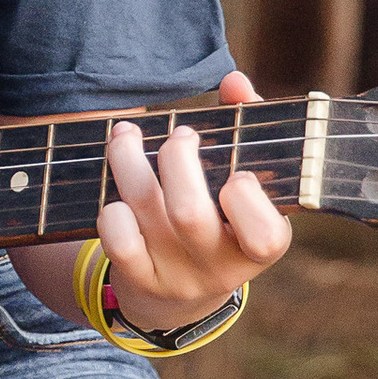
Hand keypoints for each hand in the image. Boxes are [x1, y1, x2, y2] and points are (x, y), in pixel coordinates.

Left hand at [94, 70, 290, 334]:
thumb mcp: (244, 184)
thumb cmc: (222, 219)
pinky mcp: (139, 281)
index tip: (237, 174)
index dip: (248, 201)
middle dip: (177, 159)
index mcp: (260, 247)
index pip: (266, 237)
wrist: (181, 296)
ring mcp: (176, 277)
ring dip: (128, 160)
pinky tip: (116, 189)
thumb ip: (245, 127)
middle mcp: (219, 267)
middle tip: (180, 135)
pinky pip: (117, 240)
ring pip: (144, 210)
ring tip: (127, 134)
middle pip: (189, 212)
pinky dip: (111, 208)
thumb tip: (234, 82)